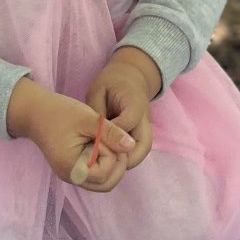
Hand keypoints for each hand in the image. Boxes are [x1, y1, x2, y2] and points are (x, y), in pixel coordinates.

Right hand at [6, 77, 135, 190]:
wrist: (35, 112)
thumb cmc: (60, 112)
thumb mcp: (88, 118)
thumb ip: (110, 133)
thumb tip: (131, 146)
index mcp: (71, 167)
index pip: (105, 173)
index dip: (113, 154)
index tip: (107, 135)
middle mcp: (71, 177)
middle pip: (106, 184)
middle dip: (117, 164)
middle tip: (115, 141)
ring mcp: (71, 175)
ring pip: (102, 182)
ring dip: (112, 165)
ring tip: (108, 142)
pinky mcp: (72, 170)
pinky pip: (95, 175)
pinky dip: (103, 164)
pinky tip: (101, 145)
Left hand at [84, 47, 159, 177]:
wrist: (130, 76)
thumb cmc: (111, 82)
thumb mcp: (99, 89)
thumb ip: (98, 111)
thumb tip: (94, 135)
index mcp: (135, 102)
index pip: (127, 123)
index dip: (110, 135)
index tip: (94, 142)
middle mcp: (145, 118)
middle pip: (143, 146)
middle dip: (124, 158)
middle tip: (103, 162)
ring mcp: (145, 128)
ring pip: (141, 151)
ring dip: (125, 161)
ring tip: (104, 163)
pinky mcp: (141, 134)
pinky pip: (137, 151)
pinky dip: (124, 158)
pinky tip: (107, 159)